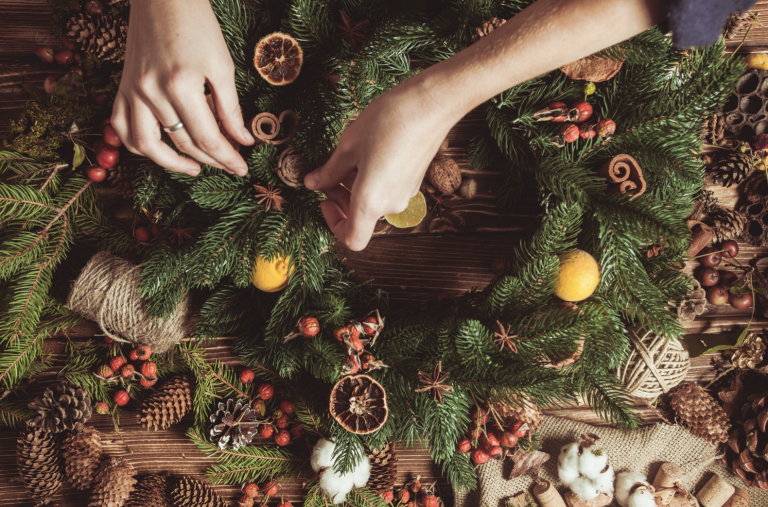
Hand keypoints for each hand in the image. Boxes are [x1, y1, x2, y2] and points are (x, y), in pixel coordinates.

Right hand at [111, 0, 253, 176]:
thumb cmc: (197, 24)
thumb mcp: (222, 64)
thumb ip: (231, 107)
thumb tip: (243, 139)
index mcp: (182, 85)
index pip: (207, 137)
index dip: (227, 157)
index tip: (242, 168)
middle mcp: (152, 92)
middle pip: (183, 143)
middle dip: (210, 160)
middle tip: (229, 164)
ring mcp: (133, 90)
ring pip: (147, 144)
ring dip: (171, 163)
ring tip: (194, 168)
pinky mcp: (123, 86)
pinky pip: (121, 126)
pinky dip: (138, 145)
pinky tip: (159, 151)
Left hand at [304, 82, 456, 250]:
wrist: (431, 104)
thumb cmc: (388, 122)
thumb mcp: (348, 145)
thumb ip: (329, 171)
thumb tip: (313, 183)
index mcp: (371, 202)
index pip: (352, 238)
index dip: (334, 224)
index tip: (325, 200)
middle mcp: (391, 205)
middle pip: (361, 217)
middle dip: (340, 198)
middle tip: (327, 172)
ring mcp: (406, 194)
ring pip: (373, 202)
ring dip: (355, 187)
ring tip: (346, 156)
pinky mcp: (414, 181)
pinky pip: (387, 190)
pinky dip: (372, 179)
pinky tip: (366, 151)